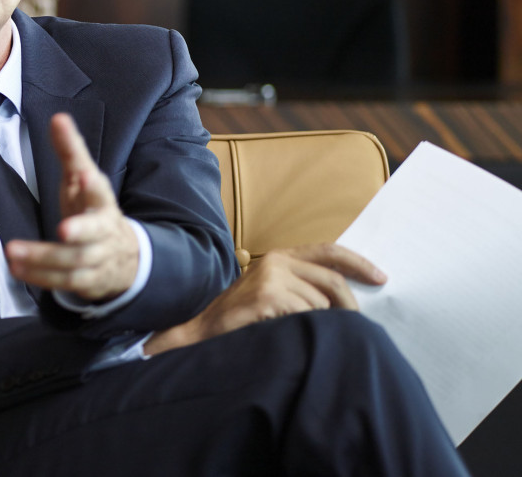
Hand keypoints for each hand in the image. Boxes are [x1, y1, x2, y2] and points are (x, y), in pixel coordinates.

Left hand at [5, 113, 138, 300]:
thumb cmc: (93, 208)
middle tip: (63, 229)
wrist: (125, 255)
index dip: (93, 186)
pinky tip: (16, 268)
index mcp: (102, 202)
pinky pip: (63, 281)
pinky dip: (39, 276)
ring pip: (73, 261)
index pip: (100, 192)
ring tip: (12, 251)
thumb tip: (58, 118)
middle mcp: (103, 231)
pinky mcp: (86, 281)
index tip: (85, 176)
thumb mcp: (83, 178)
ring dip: (43, 257)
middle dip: (80, 231)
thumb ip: (70, 150)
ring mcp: (97, 258)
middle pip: (94, 233)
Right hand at [144, 243, 385, 355]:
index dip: (358, 263)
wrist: (204, 332)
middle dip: (348, 305)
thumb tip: (346, 296)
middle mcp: (276, 260)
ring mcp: (271, 277)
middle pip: (332, 280)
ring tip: (296, 332)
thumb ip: (303, 285)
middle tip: (354, 325)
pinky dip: (303, 329)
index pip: (329, 251)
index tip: (381, 278)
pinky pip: (306, 315)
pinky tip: (284, 333)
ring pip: (320, 303)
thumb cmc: (243, 318)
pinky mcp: (267, 297)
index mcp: (280, 256)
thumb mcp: (275, 293)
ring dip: (318, 323)